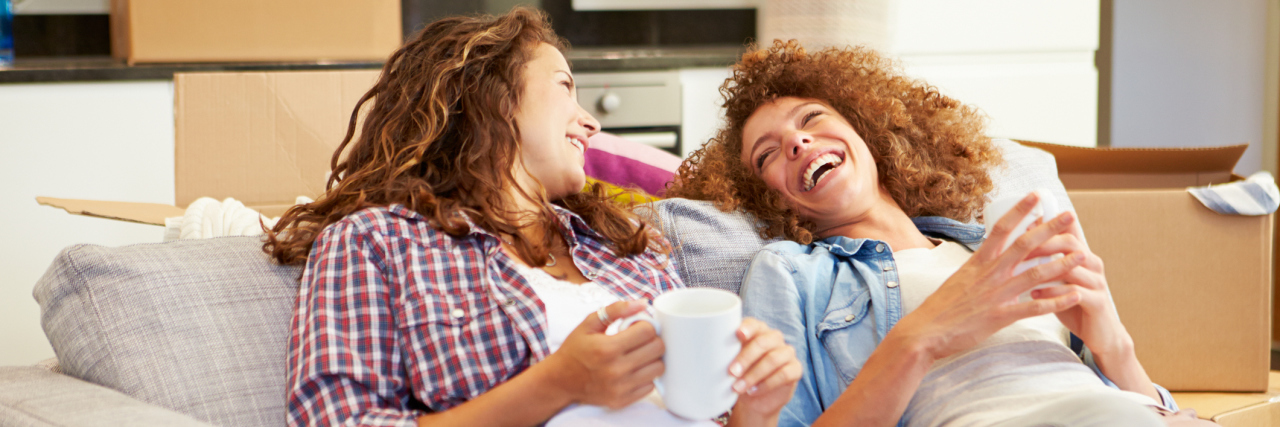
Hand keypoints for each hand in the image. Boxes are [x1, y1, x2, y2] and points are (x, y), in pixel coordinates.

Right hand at [546, 300, 664, 408]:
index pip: (648, 331)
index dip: (646, 325)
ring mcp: (620, 388)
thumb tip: (642, 304)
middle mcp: (615, 369)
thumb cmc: (575, 349)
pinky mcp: (622, 400)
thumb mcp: (589, 323)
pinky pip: (650, 386)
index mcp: (607, 348)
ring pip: (658, 368)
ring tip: (638, 354)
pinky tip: (633, 370)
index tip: (637, 327)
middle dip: (652, 340)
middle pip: (658, 349)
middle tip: (640, 340)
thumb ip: (616, 310)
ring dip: (652, 359)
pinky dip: (645, 376)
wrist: (560, 380)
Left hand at [726, 318, 800, 422]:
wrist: (754, 398)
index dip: (747, 328)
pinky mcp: (795, 369)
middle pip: (763, 342)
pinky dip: (767, 384)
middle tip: (731, 372)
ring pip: (773, 359)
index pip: (754, 324)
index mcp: (757, 331)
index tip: (738, 335)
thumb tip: (700, 352)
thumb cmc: (739, 374)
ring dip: (754, 375)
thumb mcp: (729, 362)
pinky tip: (753, 391)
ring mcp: (787, 352)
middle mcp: (774, 338)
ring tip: (738, 387)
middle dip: (746, 358)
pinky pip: (784, 374)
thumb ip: (721, 353)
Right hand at [893, 192, 1086, 361]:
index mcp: (978, 261)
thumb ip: (977, 266)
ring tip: (1083, 254)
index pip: (1002, 228)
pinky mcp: (1001, 316)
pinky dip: (1057, 301)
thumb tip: (989, 253)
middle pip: (1026, 244)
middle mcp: (990, 273)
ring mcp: (997, 294)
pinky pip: (1035, 307)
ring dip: (1062, 263)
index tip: (1036, 196)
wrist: (926, 331)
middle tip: (1070, 215)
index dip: (1021, 210)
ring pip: (1036, 274)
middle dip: (1050, 228)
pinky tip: (1074, 295)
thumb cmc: (940, 306)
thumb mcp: (958, 278)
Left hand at [1025, 226, 1133, 357]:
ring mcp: (1097, 282)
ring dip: (1044, 268)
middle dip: (1042, 242)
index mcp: (1083, 255)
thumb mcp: (1059, 278)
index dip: (1048, 222)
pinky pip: (1074, 293)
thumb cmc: (1073, 302)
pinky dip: (1052, 292)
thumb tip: (1020, 240)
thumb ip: (1047, 260)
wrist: (1100, 333)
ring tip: (1020, 271)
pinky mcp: (1098, 302)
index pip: (1068, 230)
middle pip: (1069, 243)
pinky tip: (1034, 294)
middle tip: (1018, 246)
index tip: (1023, 220)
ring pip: (1071, 267)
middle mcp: (1093, 264)